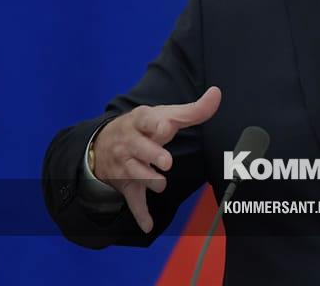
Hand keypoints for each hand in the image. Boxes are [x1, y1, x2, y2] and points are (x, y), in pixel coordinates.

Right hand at [91, 86, 220, 232]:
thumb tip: (217, 93)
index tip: (165, 128)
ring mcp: (126, 165)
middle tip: (166, 161)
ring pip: (136, 176)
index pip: (146, 120)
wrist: (102, 143)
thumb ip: (193, 109)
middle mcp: (130, 143)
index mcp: (141, 122)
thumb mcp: (164, 114)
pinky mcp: (126, 184)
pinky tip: (149, 225)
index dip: (155, 125)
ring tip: (161, 184)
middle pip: (140, 149)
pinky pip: (132, 201)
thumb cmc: (144, 127)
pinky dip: (140, 214)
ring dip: (149, 181)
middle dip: (153, 155)